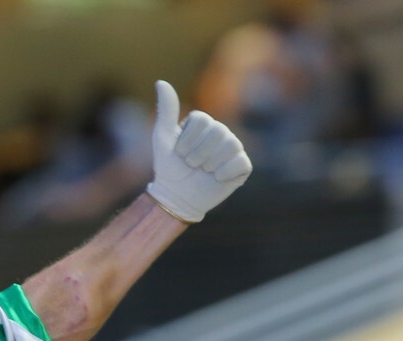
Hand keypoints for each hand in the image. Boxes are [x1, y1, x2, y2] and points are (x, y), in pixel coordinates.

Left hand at [147, 80, 251, 222]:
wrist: (177, 196)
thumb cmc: (168, 166)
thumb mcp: (162, 137)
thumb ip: (166, 110)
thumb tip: (161, 81)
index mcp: (204, 123)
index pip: (203, 120)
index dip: (188, 141)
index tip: (179, 153)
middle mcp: (221, 132)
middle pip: (219, 131)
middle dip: (199, 153)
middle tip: (191, 165)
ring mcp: (233, 149)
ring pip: (231, 145)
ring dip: (210, 163)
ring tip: (203, 171)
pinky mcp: (242, 166)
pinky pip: (241, 163)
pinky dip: (224, 174)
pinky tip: (216, 179)